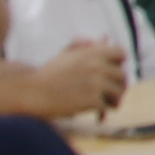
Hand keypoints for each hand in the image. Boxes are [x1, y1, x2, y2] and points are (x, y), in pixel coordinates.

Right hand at [2, 42, 124, 122]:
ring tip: (106, 106)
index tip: (112, 73)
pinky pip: (107, 107)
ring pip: (119, 93)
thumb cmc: (48, 74)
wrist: (32, 91)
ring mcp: (95, 83)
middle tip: (111, 95)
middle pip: (123, 76)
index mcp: (92, 52)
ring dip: (114, 101)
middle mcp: (97, 65)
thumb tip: (104, 37)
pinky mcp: (92, 99)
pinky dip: (102, 113)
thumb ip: (85, 45)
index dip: (118, 64)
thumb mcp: (66, 54)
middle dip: (117, 86)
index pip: (121, 53)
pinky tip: (97, 117)